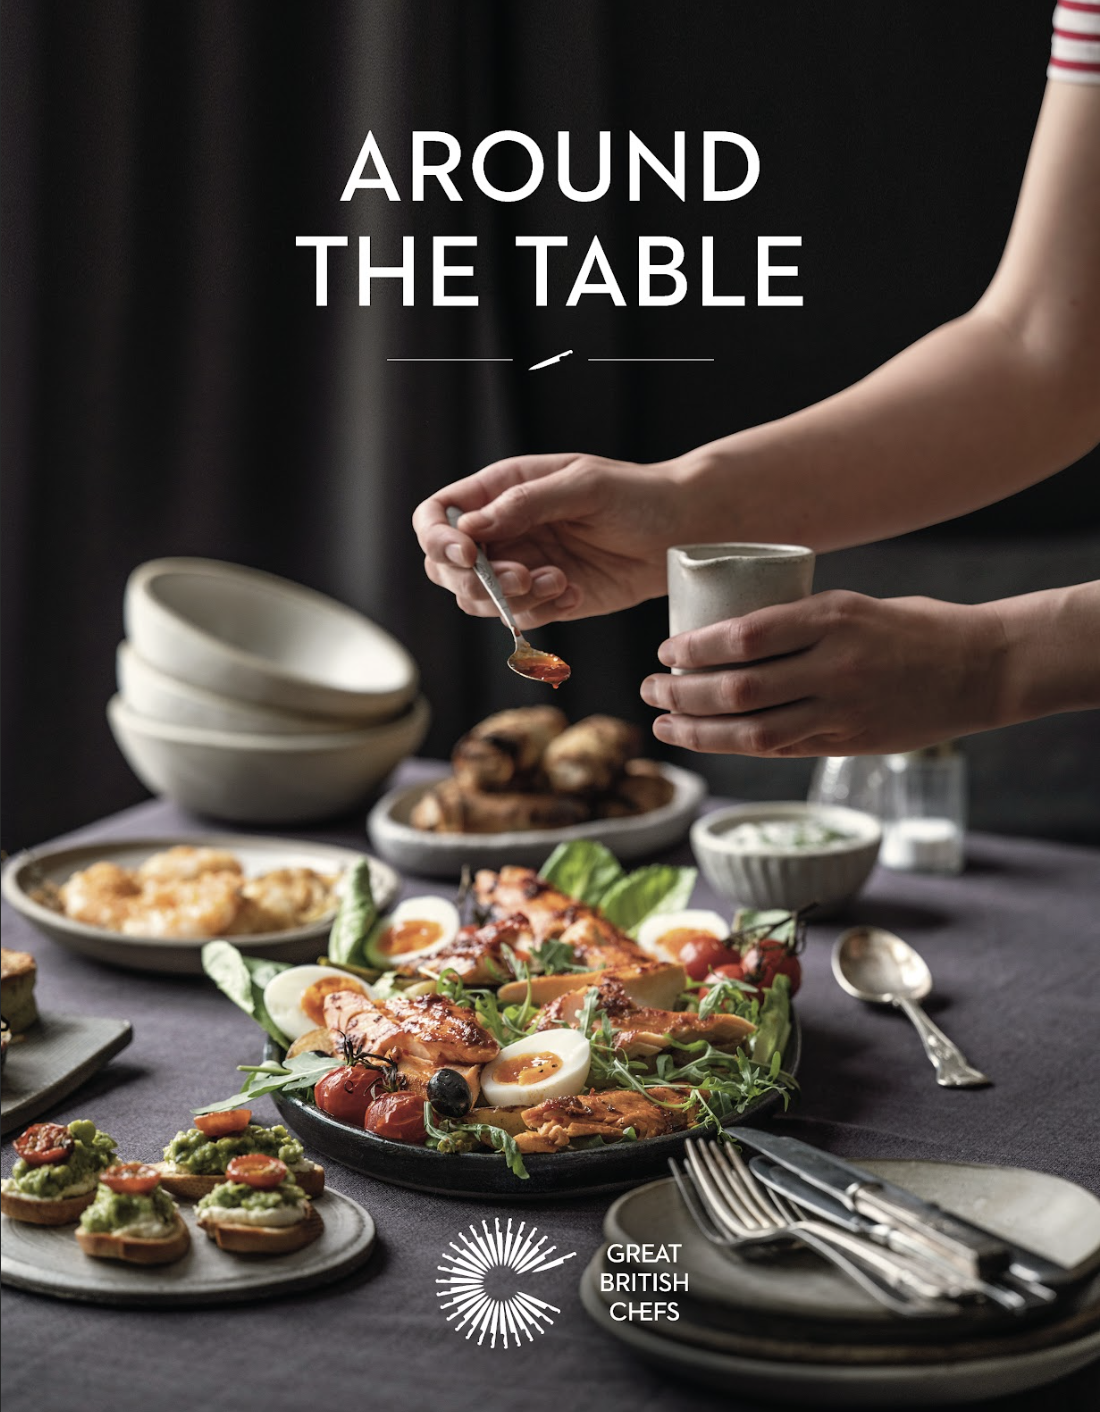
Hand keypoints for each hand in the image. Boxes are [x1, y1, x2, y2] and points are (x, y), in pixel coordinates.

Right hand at [413, 452, 690, 627]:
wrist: (681, 532)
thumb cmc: (637, 495)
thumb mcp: (584, 486)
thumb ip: (526, 503)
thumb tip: (472, 526)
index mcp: (502, 489)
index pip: (438, 514)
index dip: (437, 537)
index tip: (466, 554)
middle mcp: (503, 530)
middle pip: (446, 566)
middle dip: (476, 579)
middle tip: (521, 577)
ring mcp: (521, 566)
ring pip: (478, 599)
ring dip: (513, 599)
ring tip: (561, 582)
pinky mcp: (546, 599)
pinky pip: (519, 617)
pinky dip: (542, 612)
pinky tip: (576, 593)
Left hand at [640, 591, 1005, 755]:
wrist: (980, 668)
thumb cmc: (909, 627)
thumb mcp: (852, 605)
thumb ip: (797, 624)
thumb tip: (726, 638)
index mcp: (832, 618)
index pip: (745, 636)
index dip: (696, 648)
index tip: (666, 650)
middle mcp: (835, 665)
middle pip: (739, 688)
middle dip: (682, 693)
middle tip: (649, 689)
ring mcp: (843, 710)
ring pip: (754, 730)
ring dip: (699, 731)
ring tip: (664, 723)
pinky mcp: (849, 742)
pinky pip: (781, 748)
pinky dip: (737, 746)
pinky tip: (708, 740)